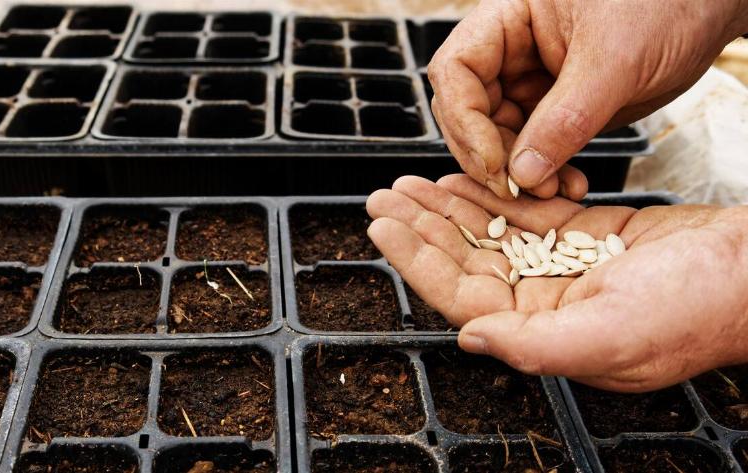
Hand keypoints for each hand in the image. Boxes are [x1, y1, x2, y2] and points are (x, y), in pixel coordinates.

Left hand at [366, 174, 747, 391]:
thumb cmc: (693, 311)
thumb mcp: (611, 335)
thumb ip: (534, 345)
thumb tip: (469, 339)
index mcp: (544, 333)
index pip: (462, 295)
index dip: (418, 261)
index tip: (384, 229)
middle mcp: (545, 303)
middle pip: (466, 260)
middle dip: (423, 228)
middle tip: (385, 197)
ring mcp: (562, 267)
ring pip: (490, 232)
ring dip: (450, 207)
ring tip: (413, 184)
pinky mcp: (584, 235)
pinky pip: (525, 211)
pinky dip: (493, 193)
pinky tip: (464, 179)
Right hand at [428, 0, 747, 198]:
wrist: (712, 12)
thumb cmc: (669, 4)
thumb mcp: (616, 61)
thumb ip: (565, 118)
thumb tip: (522, 174)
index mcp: (510, 18)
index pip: (457, 69)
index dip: (464, 119)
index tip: (493, 162)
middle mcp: (512, 50)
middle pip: (468, 108)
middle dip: (489, 153)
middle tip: (515, 189)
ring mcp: (531, 80)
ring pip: (499, 135)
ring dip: (519, 171)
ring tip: (550, 192)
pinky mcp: (556, 108)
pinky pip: (534, 147)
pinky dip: (545, 172)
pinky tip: (566, 184)